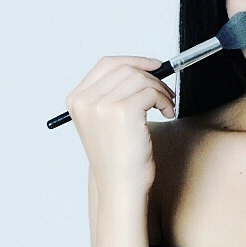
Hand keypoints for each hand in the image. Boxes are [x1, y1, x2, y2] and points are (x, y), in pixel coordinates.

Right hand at [65, 56, 175, 195]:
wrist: (121, 185)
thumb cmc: (119, 158)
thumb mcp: (107, 122)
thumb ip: (115, 95)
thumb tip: (145, 69)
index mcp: (77, 100)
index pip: (107, 64)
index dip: (134, 61)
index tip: (155, 66)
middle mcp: (85, 100)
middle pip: (126, 68)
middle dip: (152, 77)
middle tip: (167, 92)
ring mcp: (102, 105)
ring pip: (141, 79)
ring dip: (162, 90)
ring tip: (168, 106)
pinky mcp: (123, 112)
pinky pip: (151, 92)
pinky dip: (165, 100)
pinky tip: (168, 114)